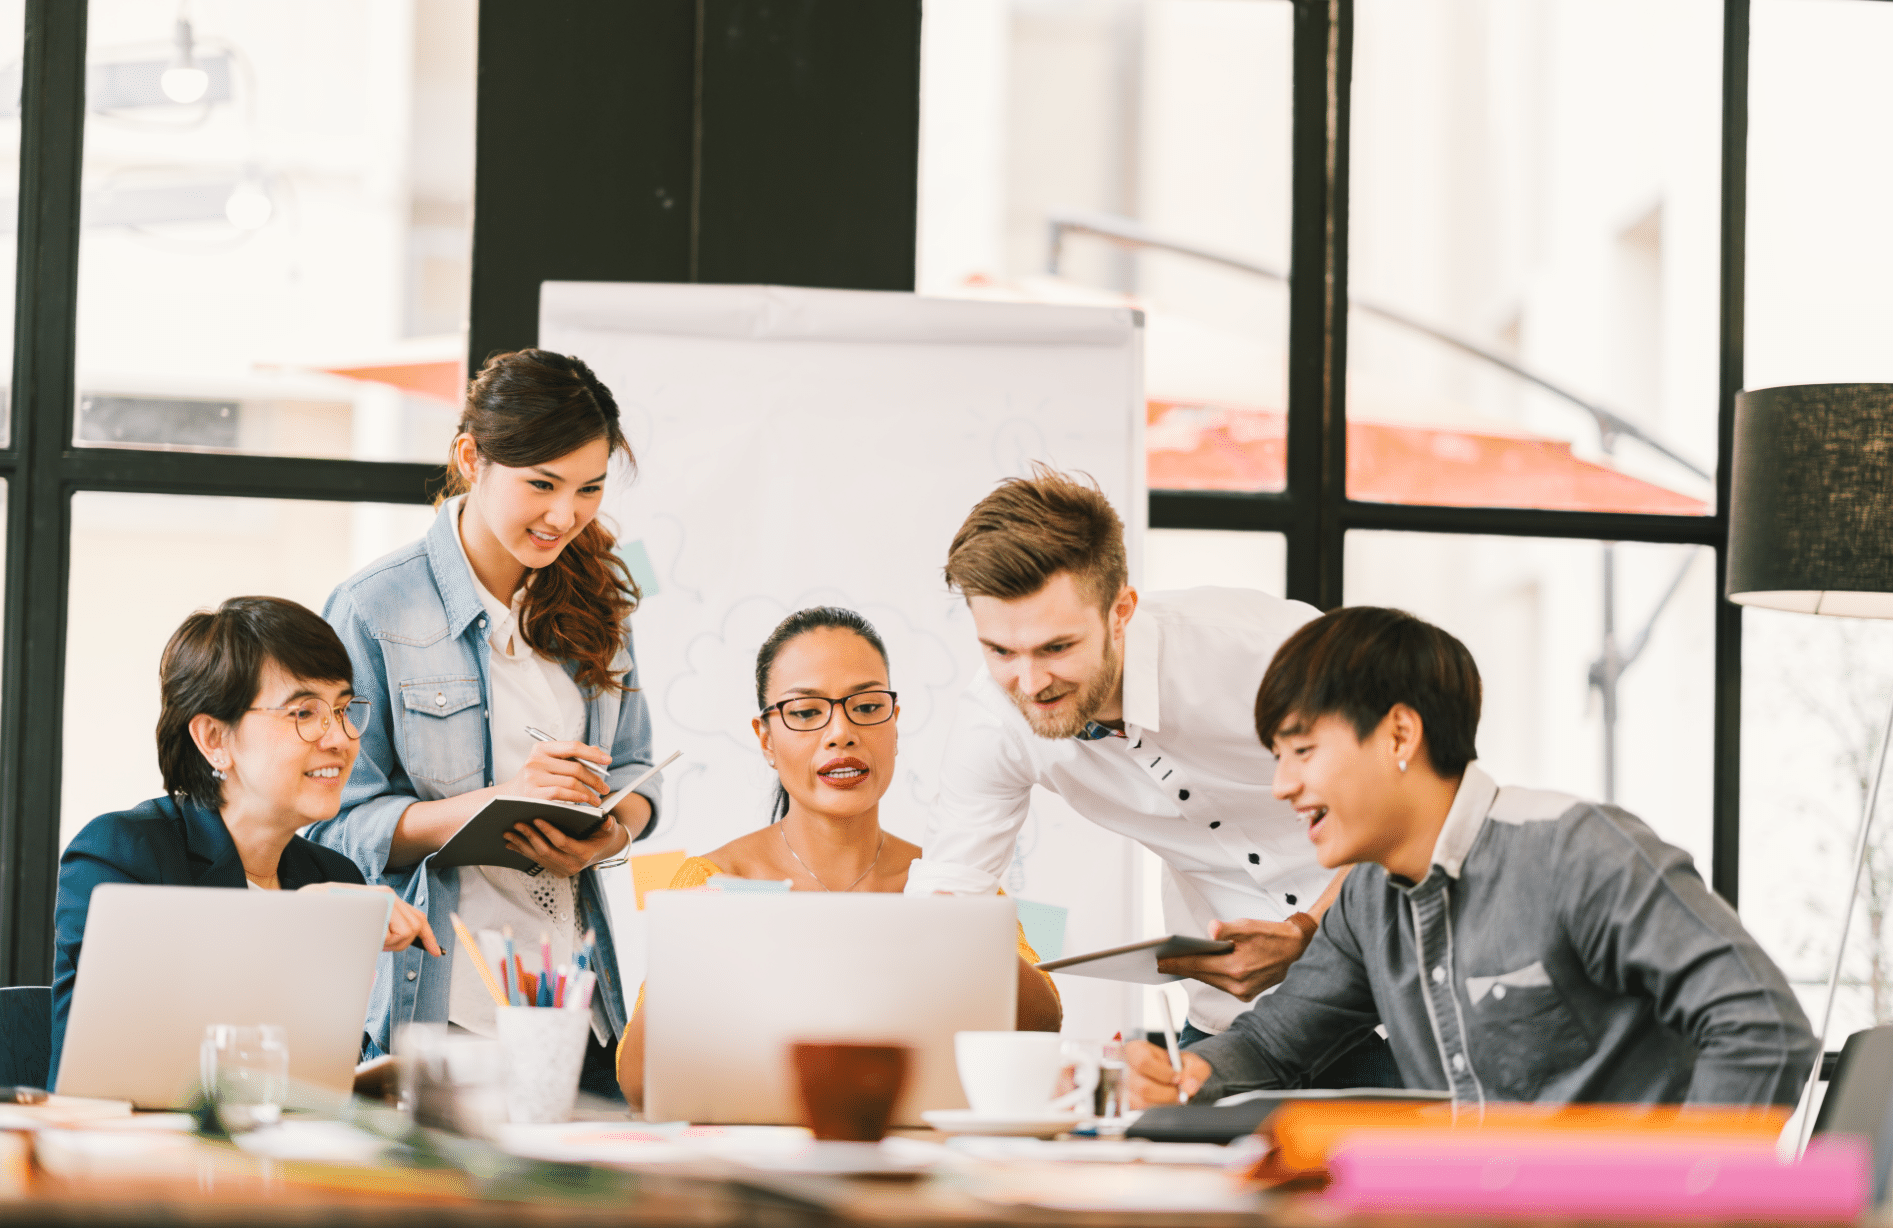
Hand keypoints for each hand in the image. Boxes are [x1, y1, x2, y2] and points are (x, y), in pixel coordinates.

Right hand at [299, 882, 441, 954]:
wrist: (313, 901)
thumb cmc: (337, 916)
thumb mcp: (365, 921)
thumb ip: (384, 926)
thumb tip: (403, 941)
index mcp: (390, 899)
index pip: (419, 918)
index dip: (429, 937)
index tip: (437, 951)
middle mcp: (390, 896)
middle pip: (416, 927)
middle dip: (403, 943)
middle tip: (382, 945)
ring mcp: (384, 898)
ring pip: (406, 932)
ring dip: (391, 943)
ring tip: (371, 939)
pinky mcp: (376, 904)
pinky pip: (392, 931)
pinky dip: (383, 940)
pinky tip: (368, 935)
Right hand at [502, 740, 611, 807]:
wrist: (508, 798)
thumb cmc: (533, 780)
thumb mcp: (548, 763)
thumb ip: (570, 757)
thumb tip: (598, 752)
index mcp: (542, 748)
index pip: (573, 746)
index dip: (593, 754)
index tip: (608, 761)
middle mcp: (536, 760)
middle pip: (576, 767)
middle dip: (595, 778)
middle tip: (604, 787)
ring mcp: (533, 777)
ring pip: (572, 782)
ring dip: (589, 792)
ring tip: (596, 798)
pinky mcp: (533, 793)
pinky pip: (562, 794)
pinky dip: (577, 797)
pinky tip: (585, 800)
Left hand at [504, 814, 625, 878]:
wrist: (602, 849)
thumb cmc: (603, 835)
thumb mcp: (609, 829)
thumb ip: (607, 825)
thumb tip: (607, 820)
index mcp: (584, 854)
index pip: (562, 843)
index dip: (548, 831)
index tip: (536, 818)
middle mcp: (572, 866)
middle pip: (546, 851)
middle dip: (530, 837)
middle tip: (517, 823)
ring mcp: (562, 870)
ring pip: (537, 858)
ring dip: (521, 845)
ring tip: (508, 833)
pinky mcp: (554, 870)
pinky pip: (535, 861)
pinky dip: (522, 851)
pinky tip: (512, 843)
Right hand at [1124, 1039, 1211, 1108]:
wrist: (1170, 1075)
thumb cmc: (1175, 1065)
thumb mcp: (1190, 1060)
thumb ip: (1196, 1070)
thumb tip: (1190, 1087)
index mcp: (1135, 1050)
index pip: (1143, 1062)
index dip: (1163, 1073)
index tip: (1178, 1078)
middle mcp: (1124, 1068)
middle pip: (1143, 1087)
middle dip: (1168, 1093)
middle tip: (1180, 1093)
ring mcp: (1122, 1088)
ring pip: (1142, 1102)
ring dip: (1163, 1102)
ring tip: (1172, 1095)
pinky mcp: (1125, 1104)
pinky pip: (1141, 1112)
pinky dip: (1156, 1109)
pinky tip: (1162, 1101)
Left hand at [1156, 914, 1315, 1000]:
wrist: (1299, 950)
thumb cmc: (1274, 936)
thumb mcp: (1250, 926)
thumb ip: (1228, 929)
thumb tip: (1211, 930)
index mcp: (1237, 967)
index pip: (1198, 965)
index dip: (1176, 963)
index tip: (1159, 962)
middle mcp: (1238, 984)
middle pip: (1202, 975)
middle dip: (1182, 967)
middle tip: (1162, 961)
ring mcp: (1243, 991)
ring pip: (1211, 981)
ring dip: (1196, 971)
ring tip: (1178, 963)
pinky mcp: (1247, 994)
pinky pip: (1221, 984)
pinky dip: (1211, 975)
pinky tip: (1201, 968)